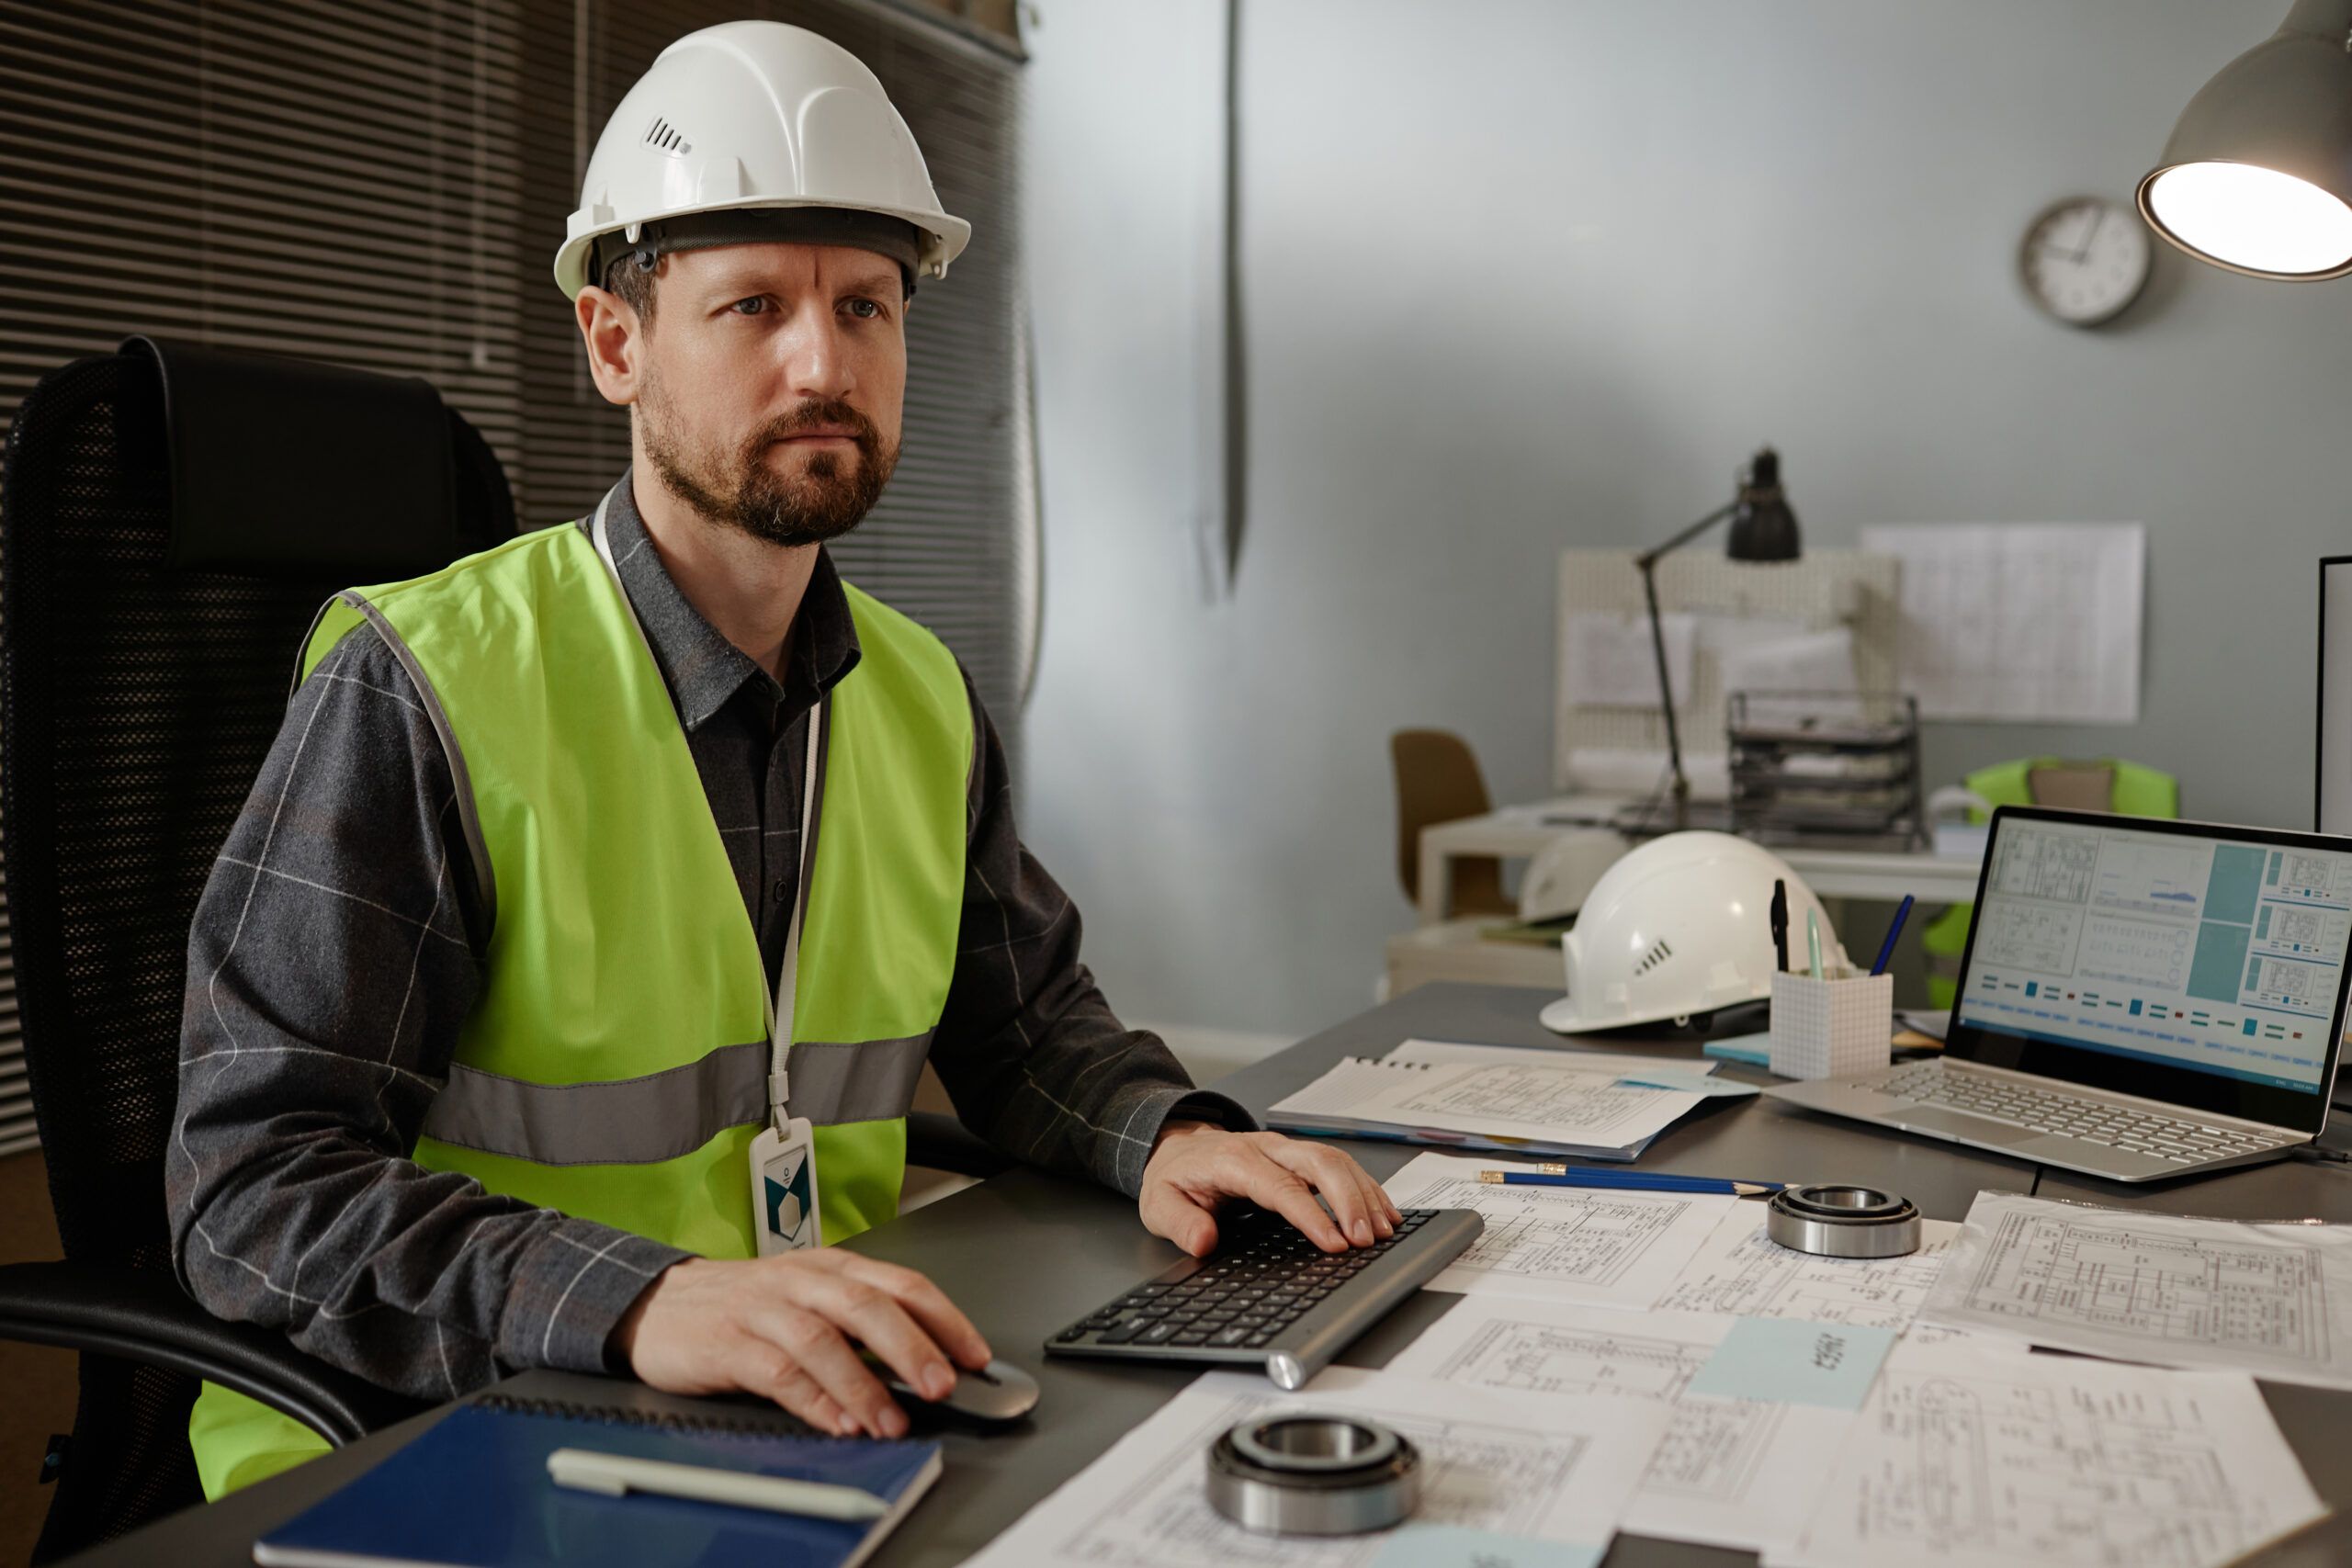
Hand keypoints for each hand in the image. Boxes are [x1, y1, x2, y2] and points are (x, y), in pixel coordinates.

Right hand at [610, 1250, 991, 1438]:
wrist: (657, 1303)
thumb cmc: (743, 1304)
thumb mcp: (807, 1300)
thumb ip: (859, 1326)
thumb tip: (925, 1365)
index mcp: (831, 1267)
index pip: (901, 1284)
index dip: (944, 1318)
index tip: (975, 1355)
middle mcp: (801, 1281)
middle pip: (867, 1306)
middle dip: (912, 1347)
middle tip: (943, 1385)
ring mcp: (764, 1310)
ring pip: (824, 1340)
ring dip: (864, 1384)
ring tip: (892, 1420)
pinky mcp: (728, 1344)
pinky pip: (777, 1372)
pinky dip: (812, 1400)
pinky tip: (837, 1423)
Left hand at [1139, 1122, 1402, 1256]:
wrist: (1178, 1148)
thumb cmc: (1175, 1177)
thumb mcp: (1159, 1204)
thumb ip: (1180, 1223)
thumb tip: (1204, 1241)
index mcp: (1234, 1160)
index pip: (1280, 1187)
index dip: (1312, 1215)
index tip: (1335, 1243)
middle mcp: (1266, 1148)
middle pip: (1320, 1163)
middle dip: (1349, 1200)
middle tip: (1367, 1239)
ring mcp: (1286, 1149)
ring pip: (1336, 1161)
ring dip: (1364, 1194)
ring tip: (1383, 1231)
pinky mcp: (1300, 1157)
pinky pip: (1341, 1165)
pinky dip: (1366, 1188)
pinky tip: (1383, 1212)